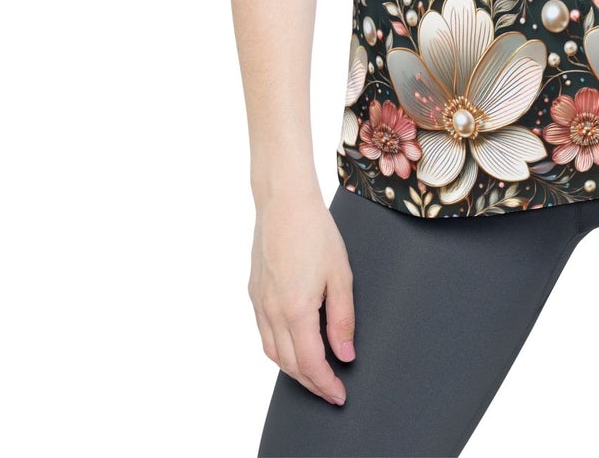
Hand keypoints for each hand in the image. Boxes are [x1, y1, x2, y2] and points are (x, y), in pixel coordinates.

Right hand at [249, 195, 356, 404]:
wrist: (284, 202)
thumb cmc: (316, 232)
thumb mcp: (340, 275)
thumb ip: (342, 318)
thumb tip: (344, 354)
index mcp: (295, 310)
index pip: (310, 364)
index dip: (325, 384)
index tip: (339, 395)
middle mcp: (272, 312)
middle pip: (290, 365)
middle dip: (311, 383)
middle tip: (331, 390)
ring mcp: (259, 302)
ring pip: (273, 353)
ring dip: (293, 370)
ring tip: (315, 374)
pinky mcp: (254, 293)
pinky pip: (264, 333)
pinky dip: (279, 349)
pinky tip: (294, 345)